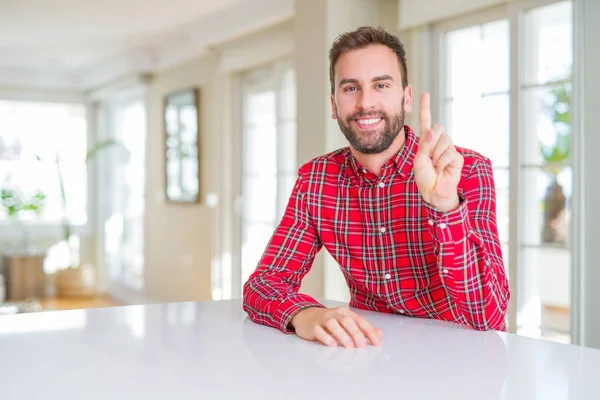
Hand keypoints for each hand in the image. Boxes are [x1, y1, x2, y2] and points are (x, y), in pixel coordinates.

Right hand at [290, 307, 382, 347]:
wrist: (305, 316)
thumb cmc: (328, 321)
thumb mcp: (346, 322)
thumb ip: (362, 328)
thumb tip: (379, 334)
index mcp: (345, 313)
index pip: (360, 320)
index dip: (370, 331)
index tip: (377, 343)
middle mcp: (335, 314)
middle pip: (347, 321)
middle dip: (356, 333)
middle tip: (362, 346)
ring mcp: (323, 319)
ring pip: (333, 324)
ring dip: (342, 335)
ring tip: (349, 346)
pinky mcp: (313, 326)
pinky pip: (319, 331)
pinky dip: (326, 337)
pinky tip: (332, 344)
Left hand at [413, 92, 463, 211]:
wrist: (433, 191)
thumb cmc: (425, 177)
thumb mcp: (419, 160)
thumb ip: (425, 145)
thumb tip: (434, 131)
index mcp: (427, 141)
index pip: (426, 121)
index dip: (425, 107)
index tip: (424, 94)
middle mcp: (439, 142)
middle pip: (437, 129)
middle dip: (431, 145)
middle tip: (430, 160)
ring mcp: (449, 148)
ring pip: (443, 140)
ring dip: (436, 155)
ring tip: (436, 166)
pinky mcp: (457, 156)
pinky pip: (449, 152)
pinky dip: (442, 162)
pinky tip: (442, 169)